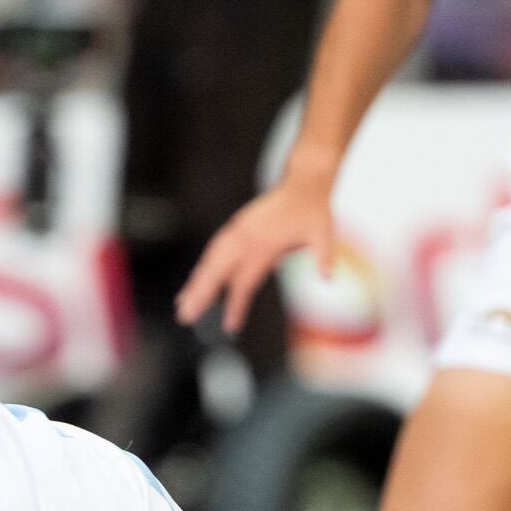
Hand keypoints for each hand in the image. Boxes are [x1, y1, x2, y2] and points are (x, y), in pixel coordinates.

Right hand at [176, 180, 336, 334]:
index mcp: (264, 242)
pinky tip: (196, 281)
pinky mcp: (236, 227)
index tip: (230, 327)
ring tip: (182, 304)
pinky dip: (203, 267)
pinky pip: (215, 250)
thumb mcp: (323, 232)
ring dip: (195, 282)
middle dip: (199, 295)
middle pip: (216, 271)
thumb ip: (323, 255)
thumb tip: (328, 277)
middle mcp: (245, 236)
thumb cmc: (313, 210)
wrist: (303, 184)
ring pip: (210, 260)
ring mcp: (238, 230)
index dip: (236, 305)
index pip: (244, 281)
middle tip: (185, 317)